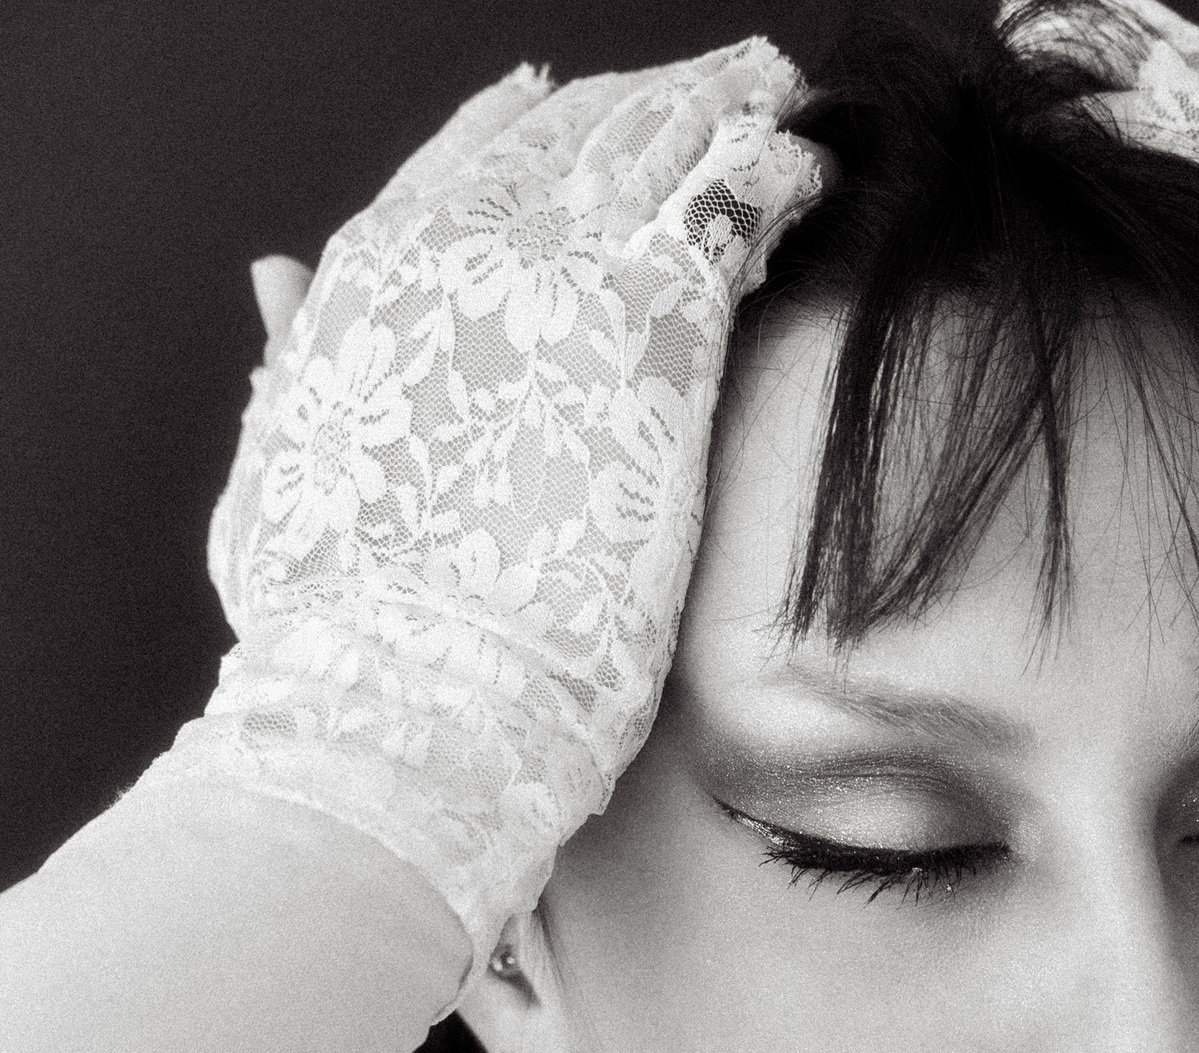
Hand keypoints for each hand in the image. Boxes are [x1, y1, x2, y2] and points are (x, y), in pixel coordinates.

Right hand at [158, 49, 825, 968]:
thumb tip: (274, 275)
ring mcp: (552, 285)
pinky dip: (765, 183)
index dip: (529, 133)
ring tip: (772, 99)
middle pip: (567, 141)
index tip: (575, 113)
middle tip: (712, 85)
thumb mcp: (286, 472)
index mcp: (370, 283)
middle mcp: (455, 255)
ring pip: (649, 154)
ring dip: (715, 116)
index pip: (464, 166)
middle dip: (640, 108)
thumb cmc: (336, 631)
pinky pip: (721, 219)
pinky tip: (805, 172)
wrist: (399, 703)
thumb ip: (300, 358)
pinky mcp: (645, 339)